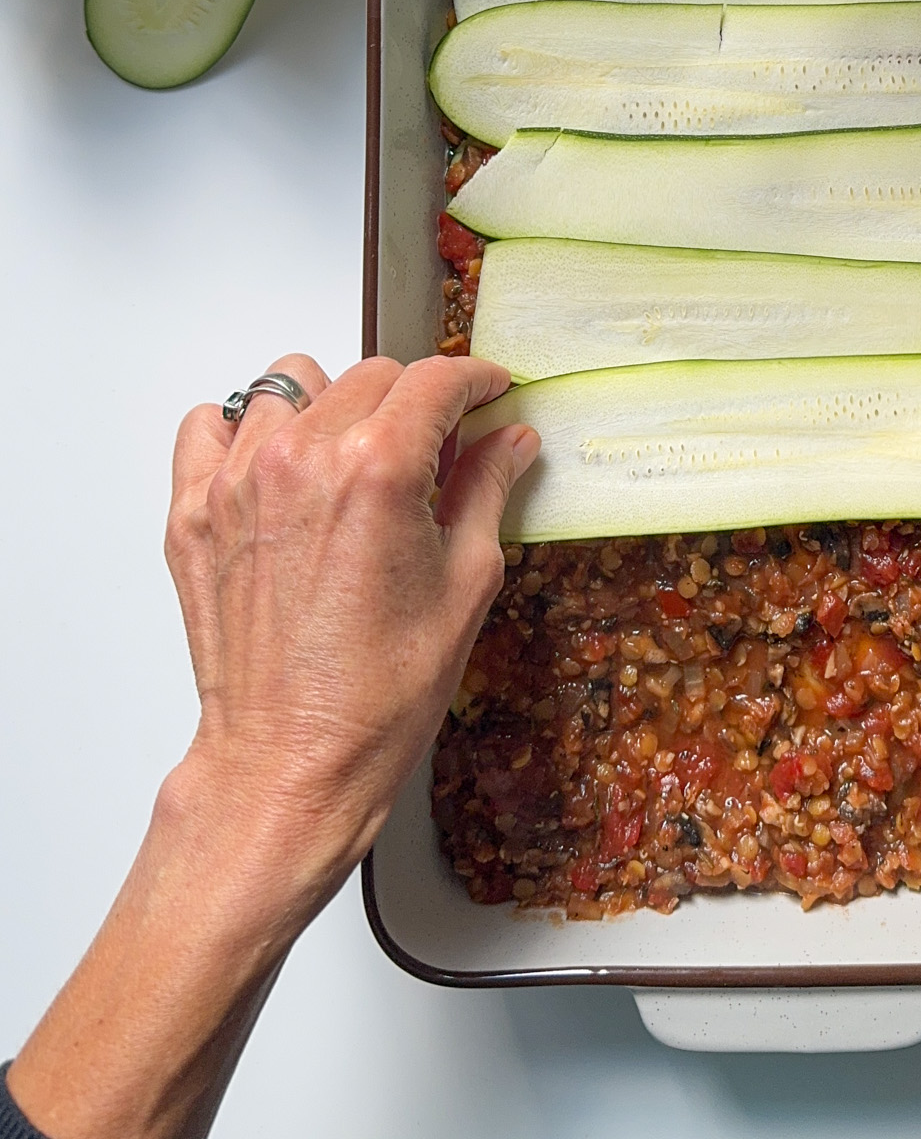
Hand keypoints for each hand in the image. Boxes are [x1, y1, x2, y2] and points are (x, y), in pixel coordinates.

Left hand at [162, 351, 537, 889]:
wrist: (291, 762)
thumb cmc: (377, 694)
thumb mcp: (467, 582)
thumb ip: (487, 490)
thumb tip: (509, 441)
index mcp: (377, 470)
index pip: (435, 381)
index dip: (476, 379)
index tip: (488, 392)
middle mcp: (301, 459)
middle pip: (371, 376)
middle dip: (414, 400)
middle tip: (434, 447)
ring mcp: (237, 482)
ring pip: (290, 384)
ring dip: (331, 406)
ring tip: (352, 458)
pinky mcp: (193, 512)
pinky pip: (210, 425)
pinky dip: (245, 430)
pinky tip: (281, 468)